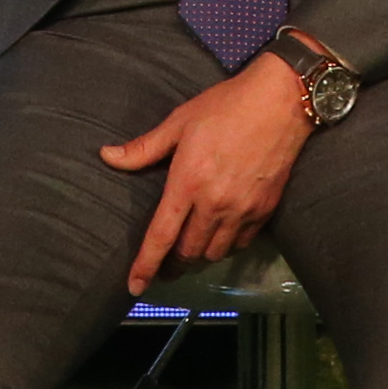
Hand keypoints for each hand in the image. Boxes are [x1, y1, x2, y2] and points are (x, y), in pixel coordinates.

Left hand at [101, 58, 314, 294]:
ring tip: (193, 242)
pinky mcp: (264, 211)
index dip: (145, 265)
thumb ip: (144, 147)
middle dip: (173, 260)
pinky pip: (241, 243)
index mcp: (187, 182)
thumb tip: (107, 156)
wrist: (280, 102)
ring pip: (214, 253)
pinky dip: (228, 243)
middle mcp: (214, 204)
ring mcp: (241, 210)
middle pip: (188, 252)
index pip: (161, 236)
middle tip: (166, 258)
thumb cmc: (225, 106)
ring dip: (200, 252)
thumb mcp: (179, 122)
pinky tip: (222, 230)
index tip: (134, 287)